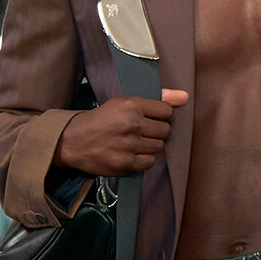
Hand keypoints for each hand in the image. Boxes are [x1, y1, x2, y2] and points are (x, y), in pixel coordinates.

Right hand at [57, 89, 188, 176]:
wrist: (75, 140)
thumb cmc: (102, 120)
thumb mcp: (124, 102)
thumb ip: (157, 99)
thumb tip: (185, 96)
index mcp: (131, 105)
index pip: (166, 111)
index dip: (161, 116)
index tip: (151, 118)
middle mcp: (131, 124)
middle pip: (165, 130)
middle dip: (156, 131)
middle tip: (141, 131)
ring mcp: (129, 145)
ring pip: (159, 147)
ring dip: (150, 146)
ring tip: (135, 142)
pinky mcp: (126, 163)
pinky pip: (150, 162)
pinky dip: (143, 159)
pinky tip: (131, 153)